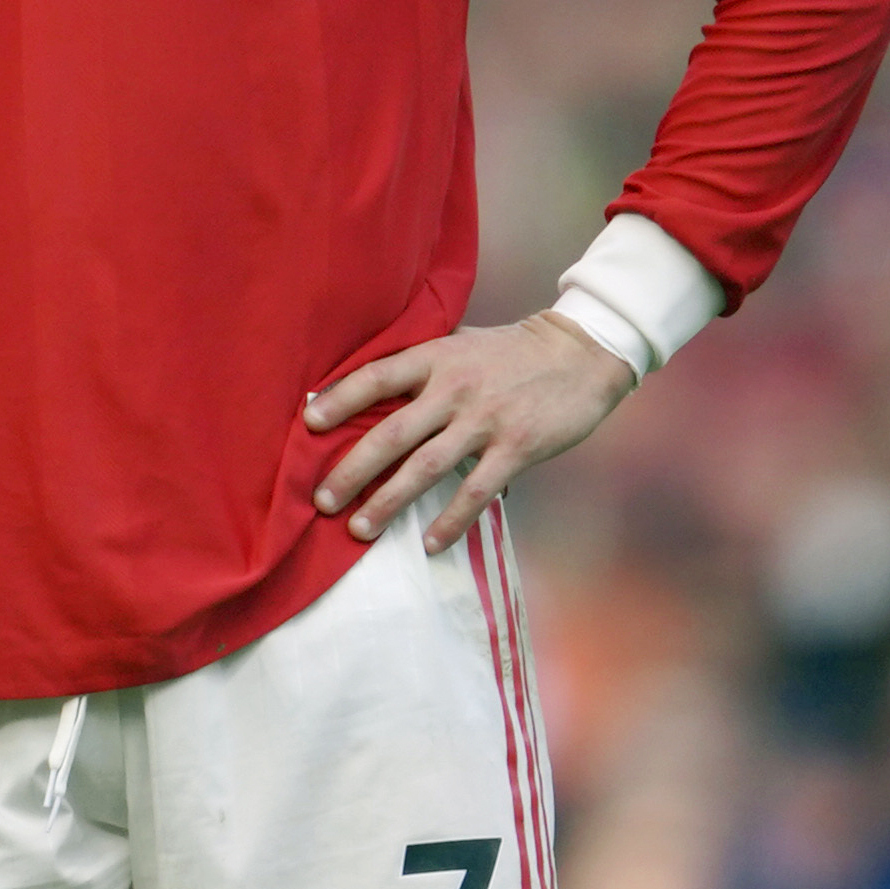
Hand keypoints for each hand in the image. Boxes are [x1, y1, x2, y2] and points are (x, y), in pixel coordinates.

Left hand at [305, 311, 633, 554]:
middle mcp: (454, 389)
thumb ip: (423, 365)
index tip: (308, 425)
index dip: (340, 400)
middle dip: (351, 471)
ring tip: (360, 529)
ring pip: (425, 468)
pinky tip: (428, 543)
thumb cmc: (512, 352)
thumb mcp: (462, 345)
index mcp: (436, 359)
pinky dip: (450, 521)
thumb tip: (371, 390)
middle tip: (322, 501)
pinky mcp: (516, 447)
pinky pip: (475, 491)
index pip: (377, 377)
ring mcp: (485, 420)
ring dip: (388, 502)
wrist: (581, 353)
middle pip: (391, 434)